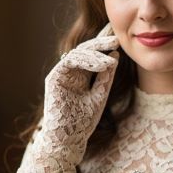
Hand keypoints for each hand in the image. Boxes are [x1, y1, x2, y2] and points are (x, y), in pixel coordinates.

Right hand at [19, 24, 118, 172]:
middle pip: (85, 50)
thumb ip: (106, 77)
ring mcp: (61, 74)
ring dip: (96, 52)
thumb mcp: (100, 95)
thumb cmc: (84, 121)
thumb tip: (115, 56)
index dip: (103, 43)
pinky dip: (86, 60)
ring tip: (113, 54)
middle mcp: (71, 72)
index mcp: (82, 75)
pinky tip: (103, 64)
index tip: (118, 34)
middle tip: (116, 38)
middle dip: (101, 42)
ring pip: (78, 52)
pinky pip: (69, 61)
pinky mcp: (54, 78)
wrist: (69, 138)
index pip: (93, 54)